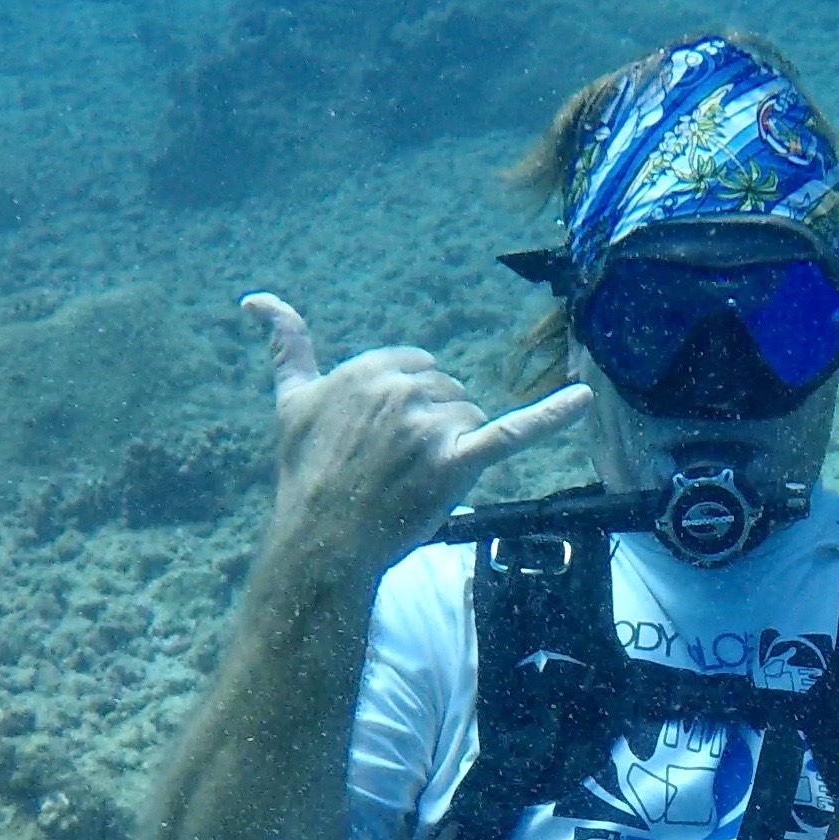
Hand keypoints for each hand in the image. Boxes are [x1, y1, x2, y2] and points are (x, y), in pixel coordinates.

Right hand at [243, 293, 592, 574]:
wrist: (321, 541)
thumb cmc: (306, 474)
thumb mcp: (292, 402)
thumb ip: (286, 345)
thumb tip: (255, 299)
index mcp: (370, 368)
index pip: (418, 366)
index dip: (409, 405)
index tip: (384, 438)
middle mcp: (401, 389)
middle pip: (448, 392)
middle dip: (432, 426)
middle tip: (396, 467)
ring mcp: (430, 426)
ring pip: (471, 419)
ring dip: (455, 448)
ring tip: (415, 480)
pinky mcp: (459, 462)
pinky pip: (513, 432)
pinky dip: (552, 415)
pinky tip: (583, 398)